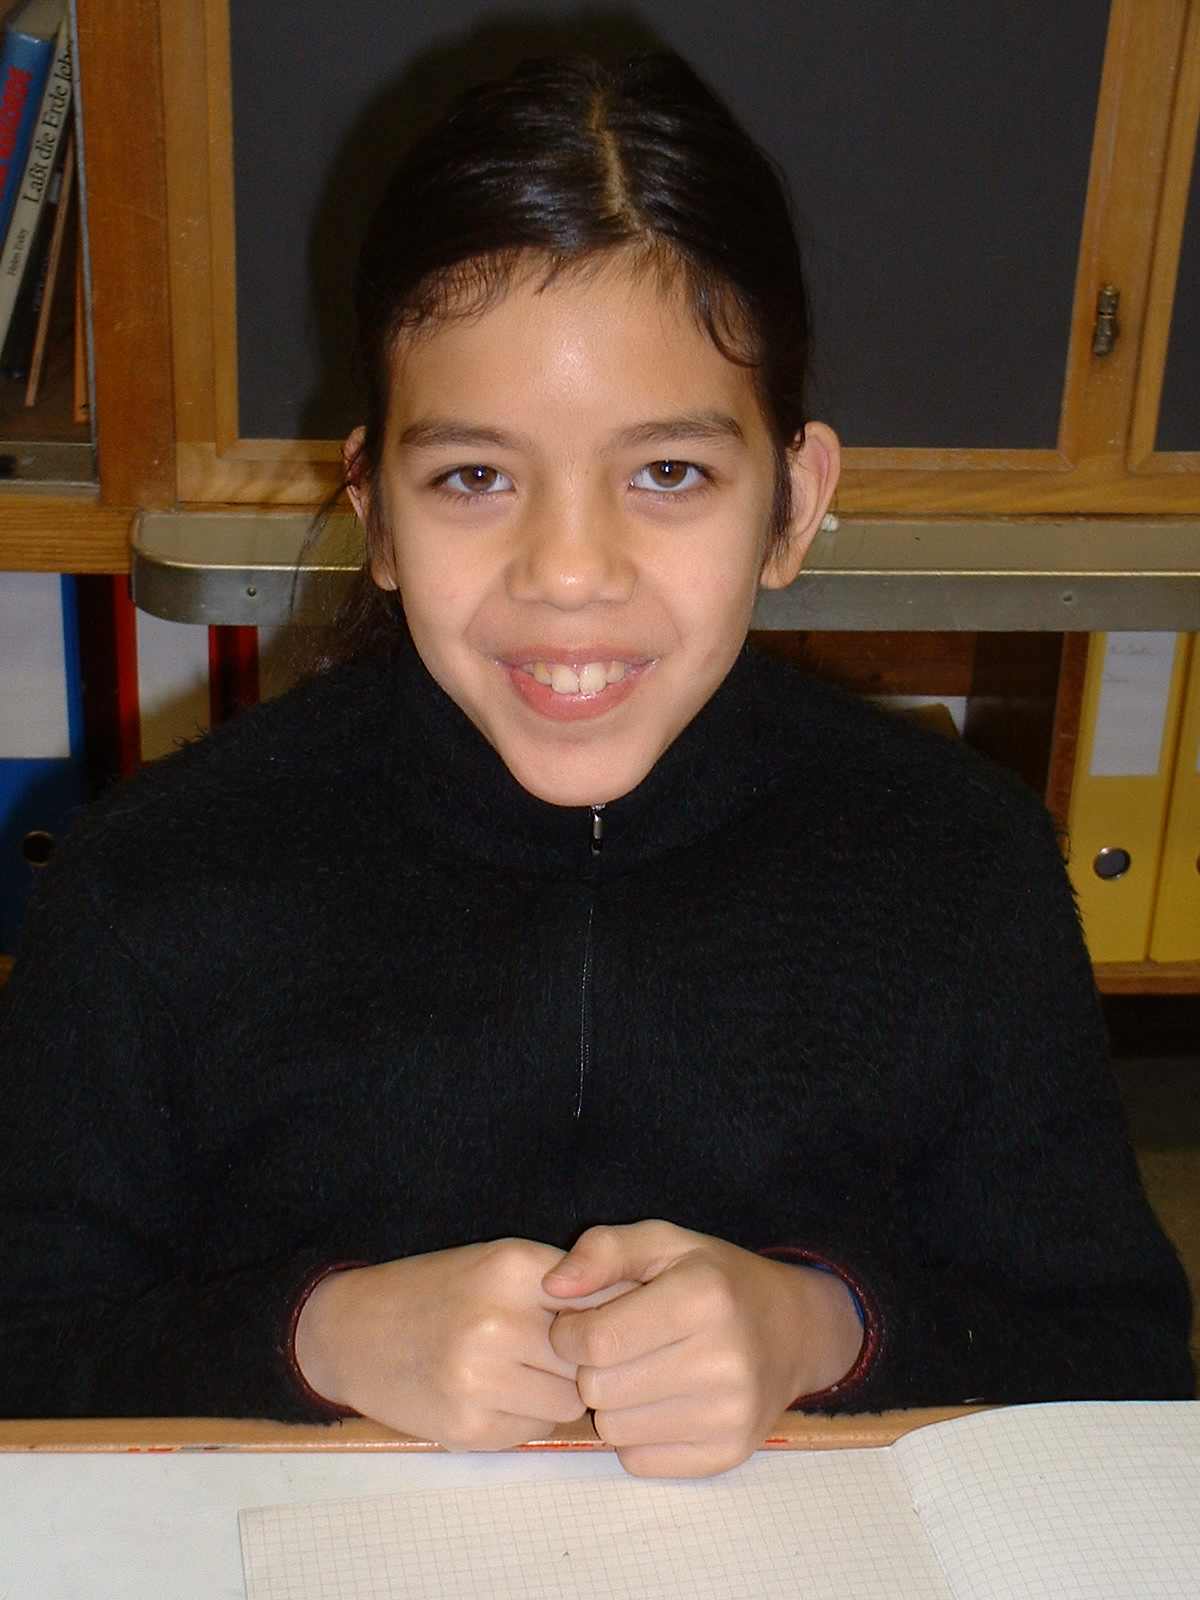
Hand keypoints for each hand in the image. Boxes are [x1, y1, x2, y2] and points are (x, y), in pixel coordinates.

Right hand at [294, 1238, 631, 1449]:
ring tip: (520, 1370)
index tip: (609, 1322)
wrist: (354, 1332)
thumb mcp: (498, 1262)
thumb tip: (640, 1309)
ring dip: (558, 1390)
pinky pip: (536, 1429)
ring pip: (570, 1399)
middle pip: (591, 1355)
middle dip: (582, 1356)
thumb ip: (563, 1280)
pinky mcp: (470, 1428)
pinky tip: (496, 1394)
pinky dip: (527, 1416)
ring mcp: (481, 1380)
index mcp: (512, 1268)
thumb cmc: (438, 1290)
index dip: (611, 1315)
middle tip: (549, 1348)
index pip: (601, 1300)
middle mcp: (497, 1322)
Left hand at [543, 1221, 863, 1477]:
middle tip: (614, 1348)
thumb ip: (603, 1251)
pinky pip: (638, 1461)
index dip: (569, 1333)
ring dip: (611, 1403)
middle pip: (599, 1390)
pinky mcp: (726, 1454)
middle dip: (591, 1368)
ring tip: (638, 1372)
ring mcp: (729, 1414)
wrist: (793, 1331)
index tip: (580, 1324)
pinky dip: (635, 1435)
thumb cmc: (716, 1280)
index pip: (595, 1341)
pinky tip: (658, 1402)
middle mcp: (723, 1361)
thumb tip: (552, 1286)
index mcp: (703, 1298)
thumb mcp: (664, 1241)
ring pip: (613, 1430)